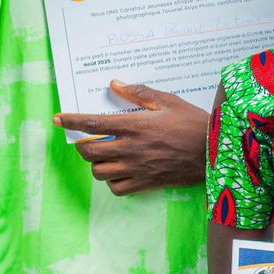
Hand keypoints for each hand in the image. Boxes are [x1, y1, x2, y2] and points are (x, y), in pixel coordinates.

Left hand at [55, 80, 210, 194]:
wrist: (215, 152)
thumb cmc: (193, 124)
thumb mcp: (169, 101)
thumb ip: (138, 93)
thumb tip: (114, 85)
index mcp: (134, 125)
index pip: (92, 124)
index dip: (71, 121)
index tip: (58, 119)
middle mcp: (130, 148)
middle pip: (89, 151)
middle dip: (82, 145)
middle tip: (89, 140)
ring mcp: (136, 168)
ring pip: (99, 172)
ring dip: (96, 163)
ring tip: (105, 156)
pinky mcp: (145, 182)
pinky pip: (116, 188)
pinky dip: (112, 181)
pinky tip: (119, 172)